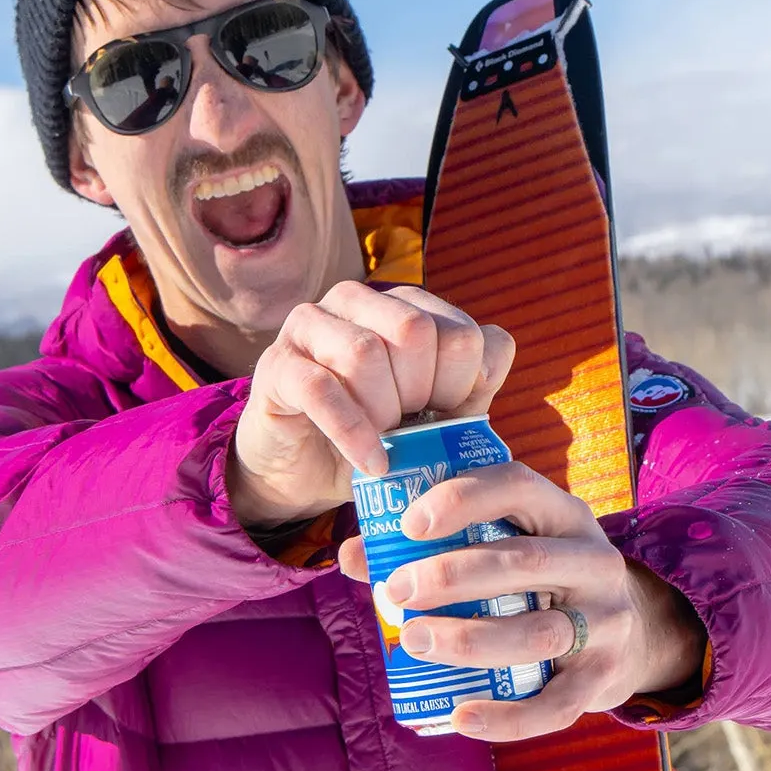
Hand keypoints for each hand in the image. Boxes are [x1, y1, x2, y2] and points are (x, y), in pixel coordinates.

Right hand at [228, 281, 514, 526]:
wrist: (308, 471)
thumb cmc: (379, 436)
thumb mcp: (437, 414)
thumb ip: (474, 383)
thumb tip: (494, 354)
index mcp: (401, 303)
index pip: (459, 331)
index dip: (462, 386)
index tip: (443, 416)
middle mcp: (354, 300)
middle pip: (413, 330)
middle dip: (420, 393)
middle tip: (409, 428)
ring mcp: (308, 325)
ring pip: (364, 352)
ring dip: (383, 412)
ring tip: (384, 442)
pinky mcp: (277, 365)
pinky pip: (322, 390)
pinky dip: (354, 434)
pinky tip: (371, 463)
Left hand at [336, 461, 706, 739]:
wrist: (634, 633)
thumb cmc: (540, 581)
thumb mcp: (505, 547)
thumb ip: (432, 546)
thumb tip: (352, 555)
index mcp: (563, 514)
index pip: (517, 486)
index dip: (461, 500)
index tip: (407, 525)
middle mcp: (594, 560)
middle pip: (521, 563)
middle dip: (450, 576)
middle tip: (395, 591)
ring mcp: (608, 621)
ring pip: (536, 633)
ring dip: (469, 640)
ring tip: (412, 642)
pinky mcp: (606, 677)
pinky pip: (556, 704)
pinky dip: (507, 718)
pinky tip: (461, 718)